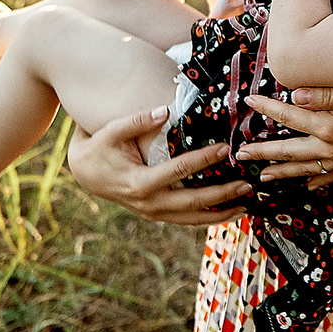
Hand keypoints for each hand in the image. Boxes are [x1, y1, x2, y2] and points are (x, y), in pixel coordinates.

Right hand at [64, 107, 249, 226]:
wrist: (85, 173)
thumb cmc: (100, 148)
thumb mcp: (111, 132)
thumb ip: (137, 121)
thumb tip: (166, 110)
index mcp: (139, 182)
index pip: (179, 170)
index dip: (204, 159)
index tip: (226, 148)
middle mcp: (148, 204)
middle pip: (192, 203)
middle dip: (221, 195)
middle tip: (246, 185)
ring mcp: (153, 213)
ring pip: (191, 219)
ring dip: (220, 214)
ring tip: (245, 205)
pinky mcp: (157, 215)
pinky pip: (186, 220)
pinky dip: (208, 218)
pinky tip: (228, 212)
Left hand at [238, 85, 332, 185]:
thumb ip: (325, 94)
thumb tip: (294, 95)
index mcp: (326, 126)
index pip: (288, 115)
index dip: (266, 108)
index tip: (248, 102)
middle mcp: (328, 147)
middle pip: (287, 150)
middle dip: (261, 152)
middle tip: (240, 155)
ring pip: (302, 168)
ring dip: (280, 172)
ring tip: (262, 177)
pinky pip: (325, 178)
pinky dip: (312, 182)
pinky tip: (304, 185)